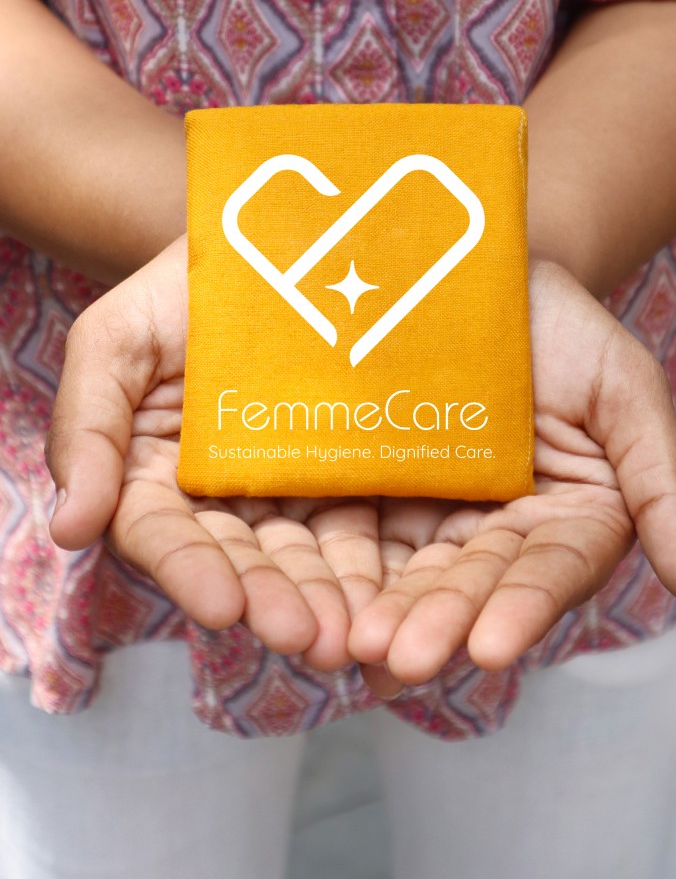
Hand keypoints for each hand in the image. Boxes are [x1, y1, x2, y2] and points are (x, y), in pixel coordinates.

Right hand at [45, 235, 384, 671]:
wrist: (276, 239)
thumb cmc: (181, 289)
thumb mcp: (115, 340)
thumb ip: (86, 428)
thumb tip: (70, 529)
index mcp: (158, 477)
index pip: (166, 535)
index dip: (192, 572)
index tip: (223, 607)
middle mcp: (225, 496)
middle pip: (247, 559)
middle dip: (276, 601)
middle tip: (311, 639)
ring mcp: (294, 487)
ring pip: (311, 554)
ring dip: (332, 599)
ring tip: (359, 633)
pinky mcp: (354, 473)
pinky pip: (370, 522)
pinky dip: (382, 562)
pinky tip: (403, 593)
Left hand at [349, 259, 675, 692]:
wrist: (474, 267)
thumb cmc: (563, 328)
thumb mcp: (622, 391)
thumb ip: (660, 485)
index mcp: (565, 520)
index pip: (547, 572)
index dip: (521, 608)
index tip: (491, 646)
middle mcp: (495, 532)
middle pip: (467, 584)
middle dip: (435, 622)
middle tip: (399, 659)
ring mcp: (428, 514)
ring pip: (402, 571)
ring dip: (377, 610)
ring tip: (351, 645)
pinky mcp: (369, 490)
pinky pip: (347, 531)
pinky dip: (331, 567)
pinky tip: (308, 598)